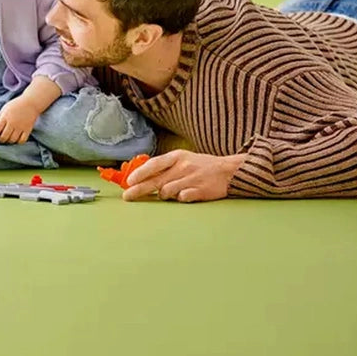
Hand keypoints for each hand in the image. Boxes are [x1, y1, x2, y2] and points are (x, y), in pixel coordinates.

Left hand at [0, 96, 39, 143]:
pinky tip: (17, 139)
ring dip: (9, 141)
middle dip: (1, 140)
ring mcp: (20, 127)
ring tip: (8, 139)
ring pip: (12, 140)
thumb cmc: (15, 105)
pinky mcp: (28, 130)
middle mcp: (12, 123)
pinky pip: (22, 140)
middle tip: (1, 139)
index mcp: (5, 117)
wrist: (31, 102)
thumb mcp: (4, 109)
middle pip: (4, 137)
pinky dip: (18, 142)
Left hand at [123, 150, 247, 202]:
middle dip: (138, 190)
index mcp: (177, 157)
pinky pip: (182, 198)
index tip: (129, 182)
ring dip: (163, 195)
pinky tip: (183, 196)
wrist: (229, 170)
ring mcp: (192, 179)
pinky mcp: (201, 191)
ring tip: (168, 193)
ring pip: (167, 192)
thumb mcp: (182, 159)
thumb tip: (140, 176)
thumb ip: (164, 167)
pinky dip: (179, 199)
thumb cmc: (200, 166)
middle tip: (127, 197)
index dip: (140, 173)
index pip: (154, 164)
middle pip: (155, 181)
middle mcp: (183, 167)